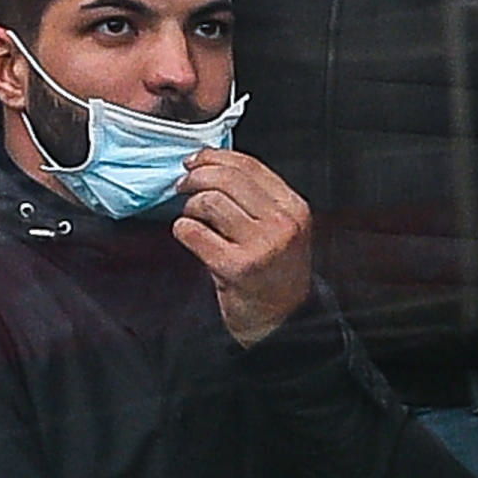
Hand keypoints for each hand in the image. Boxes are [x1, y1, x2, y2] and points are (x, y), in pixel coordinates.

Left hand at [174, 150, 314, 344]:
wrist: (282, 320)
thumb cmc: (275, 272)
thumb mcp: (282, 228)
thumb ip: (258, 198)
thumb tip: (209, 163)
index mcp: (294, 208)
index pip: (249, 166)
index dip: (214, 157)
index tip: (195, 161)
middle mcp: (282, 224)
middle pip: (226, 178)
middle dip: (195, 177)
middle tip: (183, 186)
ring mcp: (261, 246)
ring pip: (209, 201)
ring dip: (190, 207)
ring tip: (192, 218)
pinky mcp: (235, 267)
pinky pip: (193, 231)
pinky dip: (182, 229)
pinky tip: (189, 236)